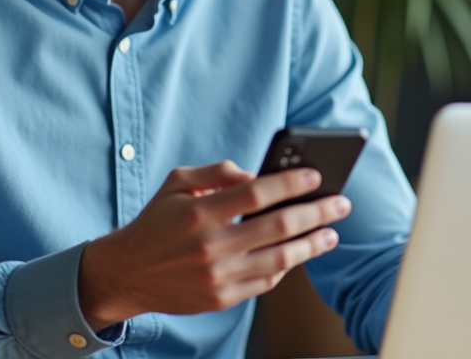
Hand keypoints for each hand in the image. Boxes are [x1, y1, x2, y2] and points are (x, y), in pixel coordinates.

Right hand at [77, 160, 351, 330]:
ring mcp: (218, 276)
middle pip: (278, 226)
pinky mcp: (221, 298)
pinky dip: (287, 267)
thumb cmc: (157, 222)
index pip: (257, 193)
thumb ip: (217, 172)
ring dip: (312, 244)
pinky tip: (299, 253)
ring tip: (331, 233)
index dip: (291, 183)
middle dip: (317, 213)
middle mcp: (211, 246)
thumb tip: (256, 175)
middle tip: (341, 204)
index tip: (316, 177)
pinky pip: (265, 282)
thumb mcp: (177, 183)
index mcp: (200, 212)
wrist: (129, 273)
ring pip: (280, 259)